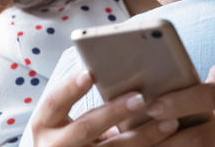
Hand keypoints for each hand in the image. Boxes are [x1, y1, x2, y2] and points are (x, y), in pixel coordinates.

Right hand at [31, 70, 180, 145]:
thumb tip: (132, 79)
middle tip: (141, 98)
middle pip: (85, 128)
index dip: (71, 88)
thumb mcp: (65, 123)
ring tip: (170, 123)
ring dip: (143, 136)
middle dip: (113, 113)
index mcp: (45, 125)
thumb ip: (89, 106)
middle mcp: (55, 146)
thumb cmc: (70, 138)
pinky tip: (168, 142)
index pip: (54, 102)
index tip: (90, 74)